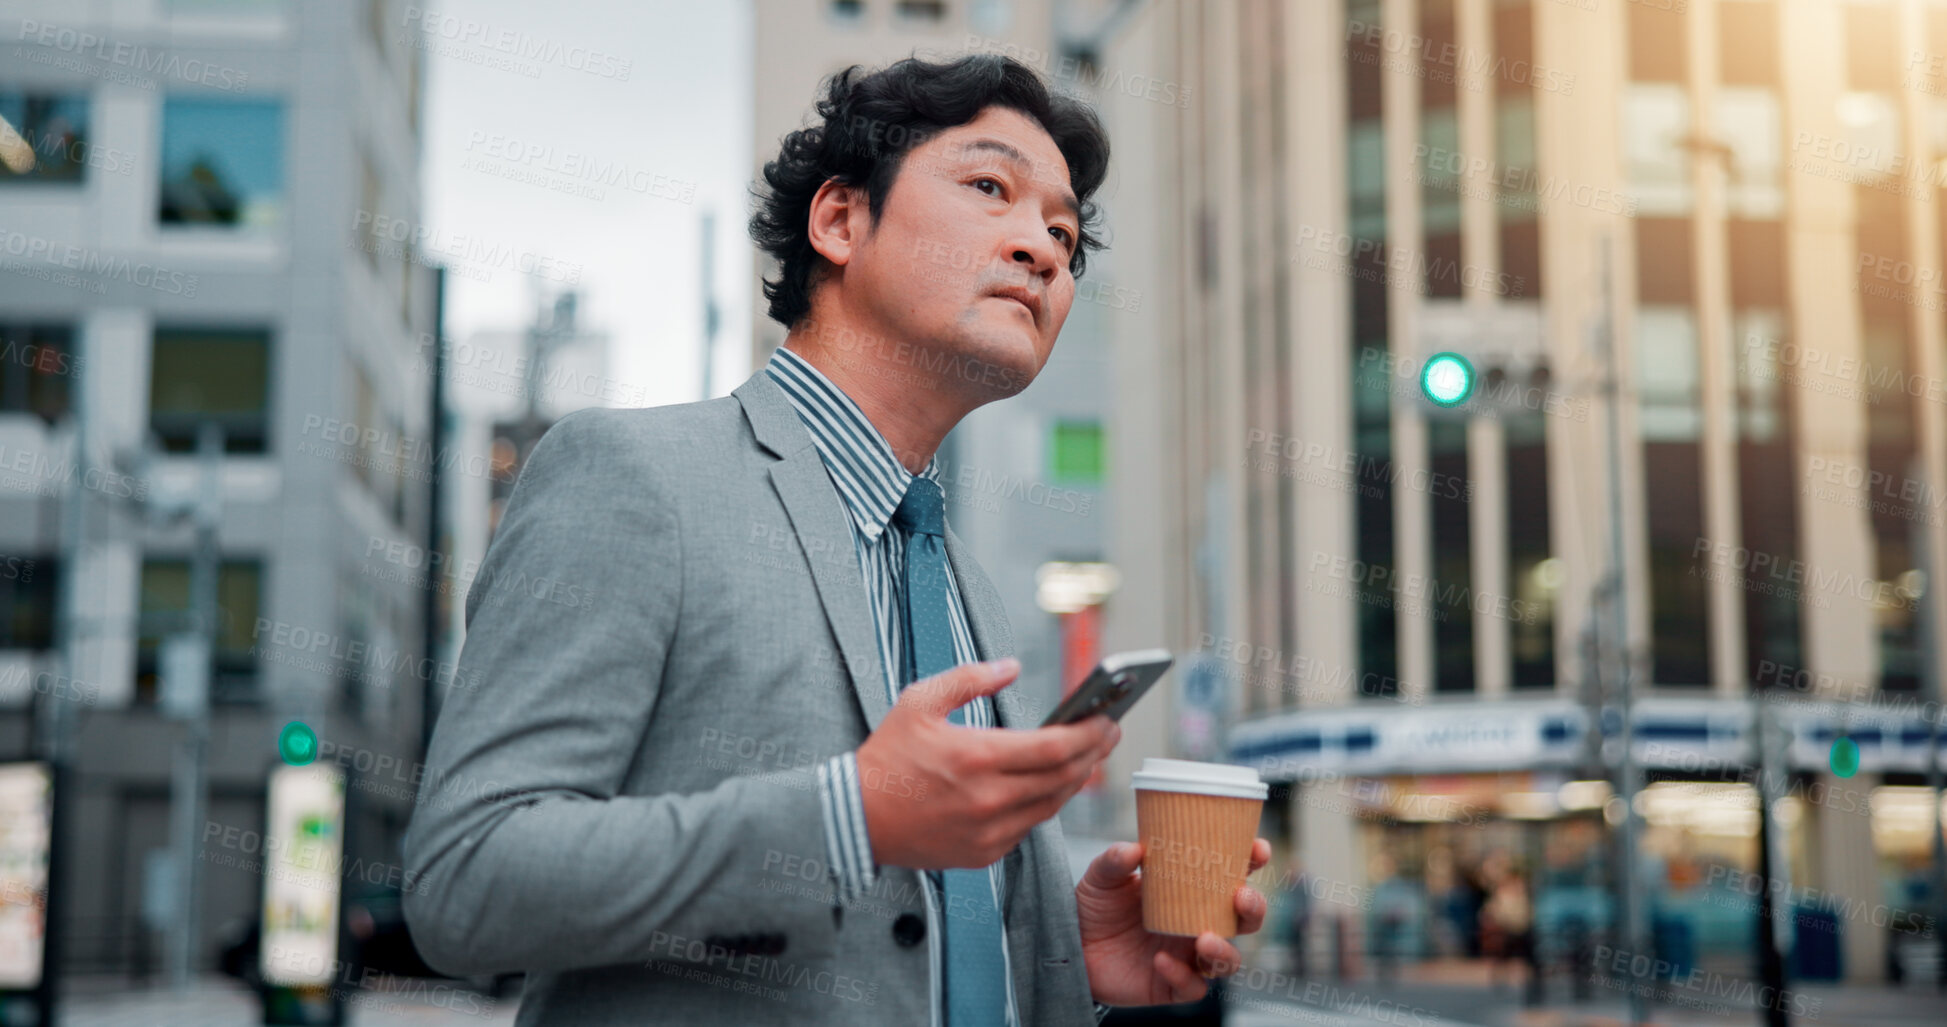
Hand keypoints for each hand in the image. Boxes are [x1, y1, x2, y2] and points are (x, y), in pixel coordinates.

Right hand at [856, 658, 1119, 869]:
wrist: (856, 818)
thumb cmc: (886, 758)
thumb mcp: (920, 701)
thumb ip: (969, 679)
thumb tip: (1010, 666)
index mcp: (977, 757)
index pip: (1055, 747)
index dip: (1089, 734)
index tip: (1107, 719)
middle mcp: (989, 799)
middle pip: (1064, 777)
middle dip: (1094, 753)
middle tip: (1108, 733)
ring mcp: (989, 831)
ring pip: (1052, 805)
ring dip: (1075, 780)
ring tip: (1087, 756)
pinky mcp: (984, 853)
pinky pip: (1029, 827)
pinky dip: (1044, 804)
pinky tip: (1048, 784)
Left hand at [1075, 837, 1272, 1006]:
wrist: (1073, 945)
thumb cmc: (1096, 906)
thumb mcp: (1102, 876)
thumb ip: (1115, 860)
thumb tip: (1135, 849)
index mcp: (1191, 891)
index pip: (1232, 875)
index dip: (1252, 862)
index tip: (1257, 849)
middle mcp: (1197, 923)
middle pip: (1244, 921)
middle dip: (1254, 909)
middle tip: (1240, 897)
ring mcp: (1188, 955)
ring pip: (1229, 961)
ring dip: (1225, 951)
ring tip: (1204, 938)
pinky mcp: (1172, 984)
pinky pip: (1192, 987)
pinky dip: (1182, 975)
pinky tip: (1160, 960)